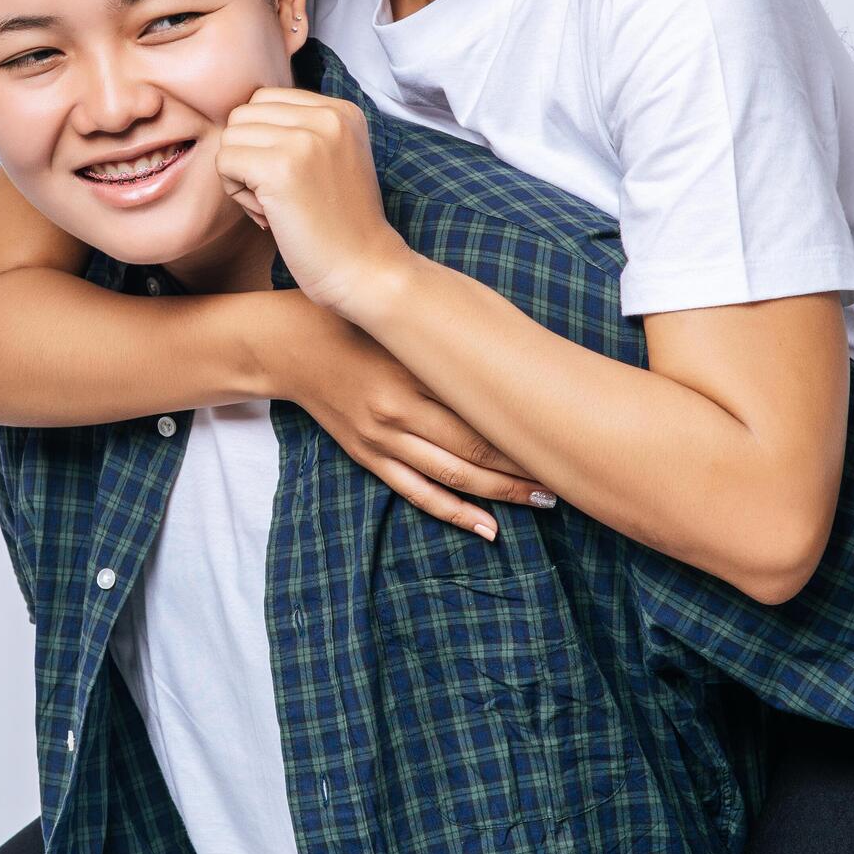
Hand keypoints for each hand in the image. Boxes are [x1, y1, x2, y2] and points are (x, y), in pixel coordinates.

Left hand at [214, 88, 418, 322]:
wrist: (365, 270)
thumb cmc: (341, 225)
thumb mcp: (335, 158)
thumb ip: (301, 130)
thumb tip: (239, 118)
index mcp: (341, 110)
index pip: (266, 99)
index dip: (263, 139)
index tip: (289, 176)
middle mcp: (326, 116)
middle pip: (244, 114)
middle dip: (247, 153)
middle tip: (275, 193)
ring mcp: (305, 140)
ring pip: (231, 136)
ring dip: (240, 174)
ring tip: (273, 204)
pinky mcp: (281, 168)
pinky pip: (224, 162)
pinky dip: (235, 192)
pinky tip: (266, 214)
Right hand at [254, 293, 554, 540]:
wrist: (288, 346)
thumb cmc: (352, 324)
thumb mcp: (401, 328)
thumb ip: (447, 346)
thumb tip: (508, 358)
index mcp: (410, 375)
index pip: (479, 411)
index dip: (522, 431)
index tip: (561, 437)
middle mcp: (397, 413)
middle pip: (472, 450)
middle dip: (521, 468)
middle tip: (565, 479)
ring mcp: (381, 441)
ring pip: (450, 477)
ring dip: (498, 495)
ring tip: (541, 502)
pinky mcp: (369, 457)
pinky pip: (416, 493)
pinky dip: (453, 512)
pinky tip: (486, 529)